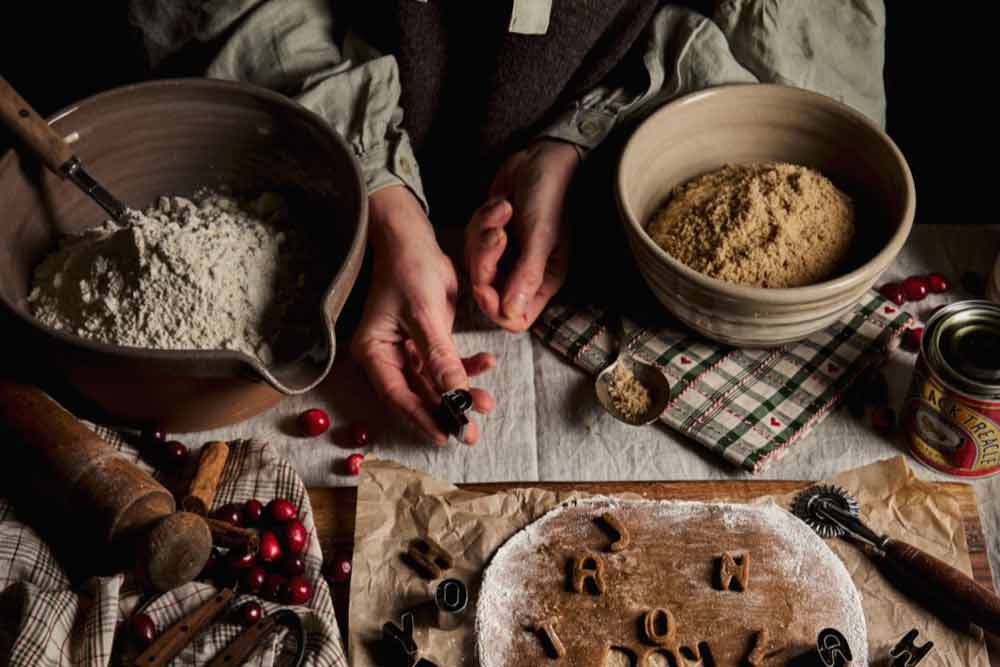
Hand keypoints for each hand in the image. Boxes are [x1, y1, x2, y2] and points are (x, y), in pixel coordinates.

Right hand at [351, 186, 495, 444]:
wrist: (413, 238)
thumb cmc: (409, 270)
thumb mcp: (425, 314)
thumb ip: (440, 357)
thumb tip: (455, 396)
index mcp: (374, 353)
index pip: (398, 395)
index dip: (423, 417)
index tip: (447, 436)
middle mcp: (386, 356)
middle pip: (417, 394)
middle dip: (447, 410)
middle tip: (472, 431)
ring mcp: (405, 350)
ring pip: (435, 382)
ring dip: (461, 391)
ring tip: (487, 401)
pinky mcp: (424, 341)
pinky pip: (444, 363)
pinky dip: (465, 367)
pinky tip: (487, 363)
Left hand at [465, 140, 579, 331]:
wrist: (541, 156)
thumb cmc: (550, 193)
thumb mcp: (540, 235)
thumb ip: (526, 275)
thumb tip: (511, 314)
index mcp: (544, 281)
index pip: (515, 319)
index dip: (494, 308)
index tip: (483, 285)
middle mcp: (524, 274)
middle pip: (489, 292)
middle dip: (485, 262)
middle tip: (496, 233)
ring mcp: (506, 256)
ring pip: (476, 265)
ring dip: (482, 235)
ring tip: (501, 209)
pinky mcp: (492, 238)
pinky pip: (472, 242)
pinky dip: (481, 221)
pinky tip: (499, 203)